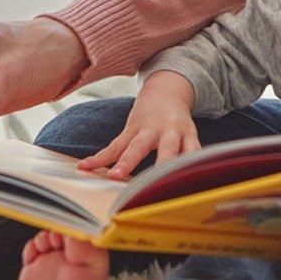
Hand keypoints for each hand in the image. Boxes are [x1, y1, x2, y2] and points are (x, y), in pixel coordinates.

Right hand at [77, 72, 199, 178]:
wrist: (165, 92)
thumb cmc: (179, 125)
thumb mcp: (191, 138)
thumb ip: (191, 157)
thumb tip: (196, 185)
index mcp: (188, 135)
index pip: (192, 153)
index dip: (191, 168)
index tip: (190, 187)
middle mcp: (170, 132)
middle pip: (167, 150)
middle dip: (160, 166)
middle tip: (153, 184)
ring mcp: (148, 129)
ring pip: (136, 147)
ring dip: (125, 162)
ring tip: (114, 177)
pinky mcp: (130, 129)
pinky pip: (114, 145)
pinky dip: (99, 157)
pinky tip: (85, 166)